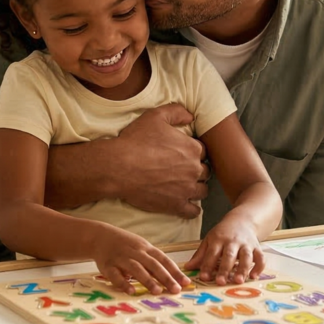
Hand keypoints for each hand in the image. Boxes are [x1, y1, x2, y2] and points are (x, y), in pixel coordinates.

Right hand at [90, 225, 190, 295]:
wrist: (100, 237)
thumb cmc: (125, 245)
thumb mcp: (142, 248)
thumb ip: (154, 262)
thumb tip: (174, 278)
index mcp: (146, 248)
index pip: (163, 260)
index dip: (175, 271)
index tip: (186, 282)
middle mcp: (135, 252)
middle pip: (153, 264)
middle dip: (166, 277)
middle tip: (176, 290)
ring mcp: (121, 258)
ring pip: (136, 269)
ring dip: (148, 280)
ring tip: (158, 291)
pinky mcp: (108, 266)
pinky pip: (116, 275)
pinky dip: (123, 283)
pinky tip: (131, 291)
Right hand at [112, 103, 207, 218]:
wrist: (118, 167)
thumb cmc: (135, 141)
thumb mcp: (155, 116)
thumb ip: (176, 112)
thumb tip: (191, 116)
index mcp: (192, 148)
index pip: (203, 152)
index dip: (193, 153)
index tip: (183, 155)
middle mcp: (194, 169)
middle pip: (205, 172)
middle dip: (196, 171)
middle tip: (183, 170)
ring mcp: (186, 189)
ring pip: (202, 191)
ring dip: (196, 188)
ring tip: (186, 187)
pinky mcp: (176, 205)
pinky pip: (193, 211)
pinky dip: (192, 209)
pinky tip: (186, 204)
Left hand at [184, 213, 265, 284]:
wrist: (242, 220)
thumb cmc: (223, 233)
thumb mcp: (209, 240)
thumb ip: (200, 255)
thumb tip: (187, 268)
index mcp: (218, 239)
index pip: (212, 253)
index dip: (207, 265)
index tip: (204, 277)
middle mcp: (232, 241)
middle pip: (229, 255)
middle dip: (225, 269)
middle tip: (220, 282)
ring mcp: (246, 244)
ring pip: (246, 256)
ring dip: (243, 269)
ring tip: (239, 281)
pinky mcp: (257, 247)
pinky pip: (260, 257)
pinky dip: (259, 267)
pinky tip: (254, 277)